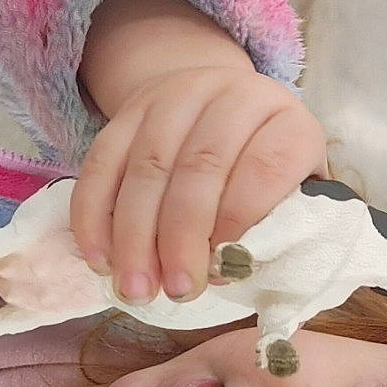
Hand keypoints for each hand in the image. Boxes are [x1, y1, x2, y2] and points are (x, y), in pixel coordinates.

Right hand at [69, 64, 327, 304]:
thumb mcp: (290, 192)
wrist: (217, 106)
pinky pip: (101, 163)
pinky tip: (100, 259)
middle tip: (176, 290)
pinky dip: (95, 217)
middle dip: (182, 238)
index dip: (241, 222)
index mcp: (285, 120)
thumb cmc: (260, 169)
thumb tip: (231, 269)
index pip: (265, 166)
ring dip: (135, 237)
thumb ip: (276, 227)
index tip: (224, 270)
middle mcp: (230, 96)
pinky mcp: (127, 112)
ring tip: (135, 288)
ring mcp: (173, 98)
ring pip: (146, 168)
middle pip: (200, 167)